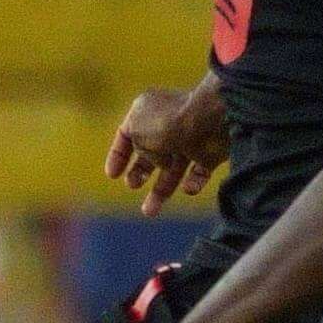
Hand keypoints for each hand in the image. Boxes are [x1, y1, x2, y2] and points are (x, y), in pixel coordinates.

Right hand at [106, 78, 228, 215]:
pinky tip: (187, 188)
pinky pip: (198, 173)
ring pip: (173, 169)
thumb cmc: (168, 122)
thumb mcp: (136, 132)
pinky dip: (192, 184)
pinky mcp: (210, 153)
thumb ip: (137, 147)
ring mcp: (191, 139)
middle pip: (151, 154)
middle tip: (133, 185)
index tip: (112, 176)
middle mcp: (169, 123)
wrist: (210, 120)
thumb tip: (155, 162)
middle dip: (140, 172)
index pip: (126, 133)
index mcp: (147, 111)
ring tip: (149, 211)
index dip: (118, 155)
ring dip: (161, 190)